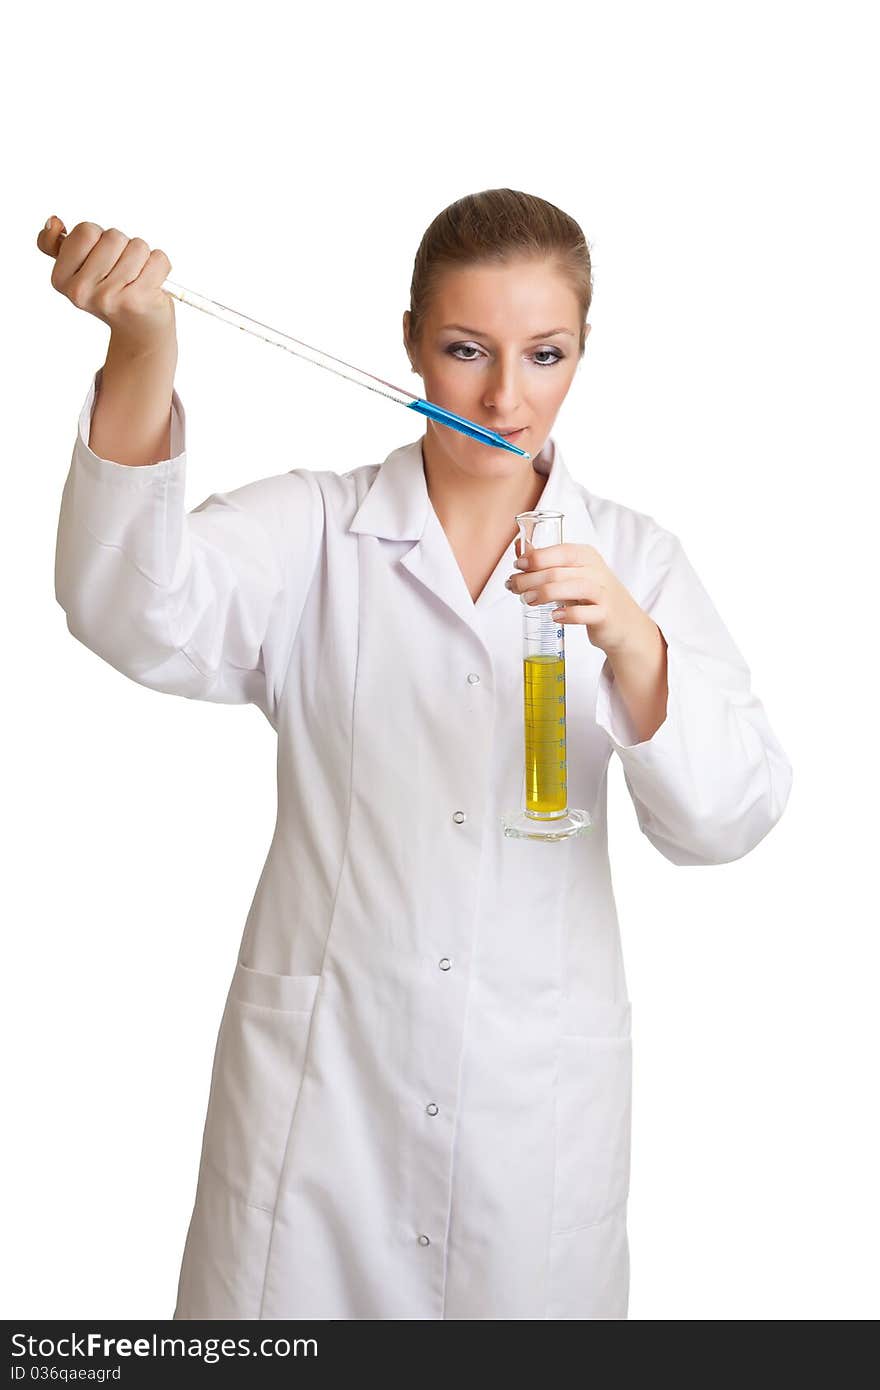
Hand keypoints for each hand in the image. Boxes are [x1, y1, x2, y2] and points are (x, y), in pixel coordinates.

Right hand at [37, 215, 175, 350]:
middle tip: (122, 272)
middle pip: (113, 237)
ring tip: (137, 278)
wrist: (139, 334)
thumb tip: (53, 221)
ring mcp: (108, 298)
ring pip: (138, 246)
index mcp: (61, 279)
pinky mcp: (137, 301)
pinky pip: (158, 259)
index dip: (100, 238)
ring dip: (143, 256)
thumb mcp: (77, 270)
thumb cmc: (111, 294)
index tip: (101, 260)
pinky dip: (160, 266)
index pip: (86, 231)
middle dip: (123, 246)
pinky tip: (152, 284)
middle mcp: (81, 291)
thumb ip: (55, 245)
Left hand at [505, 542, 655, 656]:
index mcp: (586, 555)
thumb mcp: (571, 574)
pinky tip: (554, 616)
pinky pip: (585, 613)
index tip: (517, 566)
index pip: (559, 551)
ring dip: (544, 593)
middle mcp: (596, 571)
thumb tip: (518, 549)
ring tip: (527, 601)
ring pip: (572, 588)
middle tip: (514, 587)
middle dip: (530, 579)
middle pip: (558, 571)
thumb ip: (547, 562)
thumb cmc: (592, 596)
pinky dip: (568, 614)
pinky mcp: (605, 615)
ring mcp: (602, 593)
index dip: (535, 558)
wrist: (624, 623)